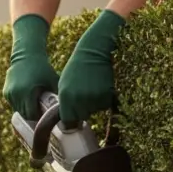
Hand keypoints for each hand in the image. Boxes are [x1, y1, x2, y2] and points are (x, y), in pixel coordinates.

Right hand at [2, 14, 58, 120]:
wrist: (26, 54)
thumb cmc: (43, 68)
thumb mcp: (53, 81)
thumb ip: (57, 96)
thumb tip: (64, 111)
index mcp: (27, 93)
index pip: (32, 115)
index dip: (40, 117)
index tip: (46, 113)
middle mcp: (16, 95)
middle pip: (25, 114)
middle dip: (33, 115)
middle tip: (42, 110)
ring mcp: (9, 94)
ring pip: (18, 110)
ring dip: (26, 109)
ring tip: (35, 102)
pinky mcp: (6, 92)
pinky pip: (14, 104)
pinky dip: (21, 103)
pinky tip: (28, 97)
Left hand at [58, 9, 125, 124]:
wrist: (95, 50)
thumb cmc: (77, 68)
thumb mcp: (64, 85)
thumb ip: (65, 102)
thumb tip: (67, 121)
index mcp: (66, 97)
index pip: (67, 121)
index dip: (70, 119)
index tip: (73, 114)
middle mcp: (79, 100)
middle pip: (82, 117)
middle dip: (83, 111)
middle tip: (84, 94)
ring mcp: (94, 98)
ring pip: (94, 111)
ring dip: (94, 105)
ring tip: (92, 87)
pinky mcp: (108, 96)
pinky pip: (105, 105)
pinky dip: (104, 99)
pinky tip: (101, 86)